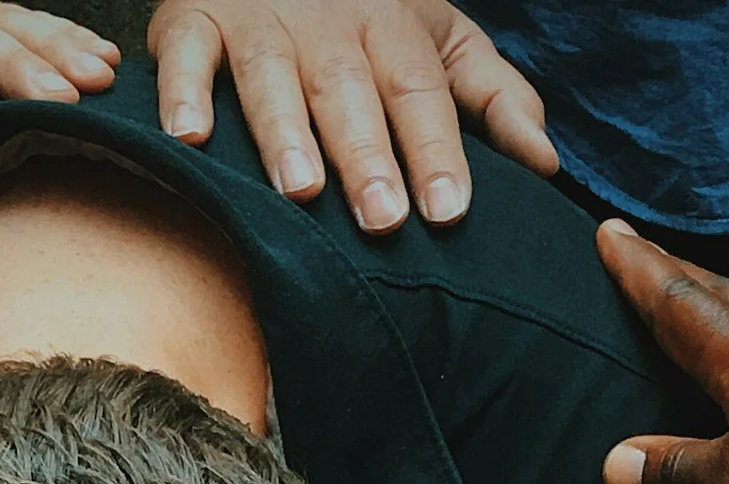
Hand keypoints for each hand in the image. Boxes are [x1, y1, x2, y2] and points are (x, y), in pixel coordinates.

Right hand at [149, 0, 554, 233]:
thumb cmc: (364, 15)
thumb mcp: (440, 39)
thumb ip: (492, 97)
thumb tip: (545, 162)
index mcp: (393, 29)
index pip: (422, 93)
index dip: (437, 150)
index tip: (450, 210)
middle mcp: (328, 24)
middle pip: (352, 91)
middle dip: (367, 153)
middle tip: (382, 218)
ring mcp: (259, 19)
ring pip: (273, 74)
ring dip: (284, 131)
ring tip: (300, 188)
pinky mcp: (193, 18)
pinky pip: (186, 54)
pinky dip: (183, 93)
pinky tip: (191, 138)